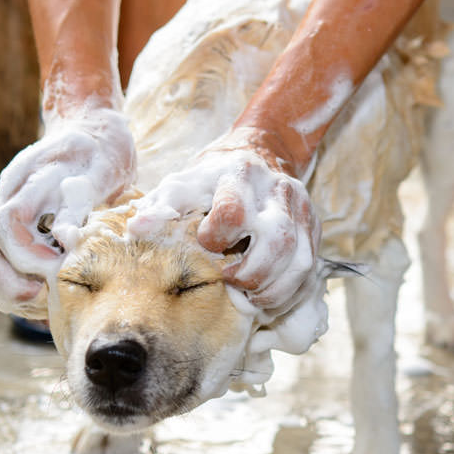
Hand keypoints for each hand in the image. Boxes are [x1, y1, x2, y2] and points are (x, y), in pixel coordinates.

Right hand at [0, 107, 135, 314]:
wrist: (93, 130)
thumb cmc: (104, 150)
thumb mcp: (102, 168)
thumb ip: (80, 202)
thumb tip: (62, 235)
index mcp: (29, 177)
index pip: (4, 224)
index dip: (26, 257)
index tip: (58, 271)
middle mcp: (9, 195)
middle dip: (10, 283)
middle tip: (49, 296)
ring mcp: (4, 209)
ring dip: (11, 290)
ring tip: (48, 301)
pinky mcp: (11, 226)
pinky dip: (16, 286)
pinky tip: (44, 295)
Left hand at [127, 127, 319, 308]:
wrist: (259, 156)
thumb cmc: (212, 179)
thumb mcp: (183, 184)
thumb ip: (162, 205)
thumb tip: (139, 229)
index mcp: (240, 175)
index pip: (233, 212)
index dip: (216, 238)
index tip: (206, 243)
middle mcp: (278, 191)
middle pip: (277, 240)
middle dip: (252, 274)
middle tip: (232, 281)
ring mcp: (302, 211)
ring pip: (301, 262)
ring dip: (274, 291)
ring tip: (252, 297)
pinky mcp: (315, 230)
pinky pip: (310, 272)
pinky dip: (290, 293)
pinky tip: (269, 297)